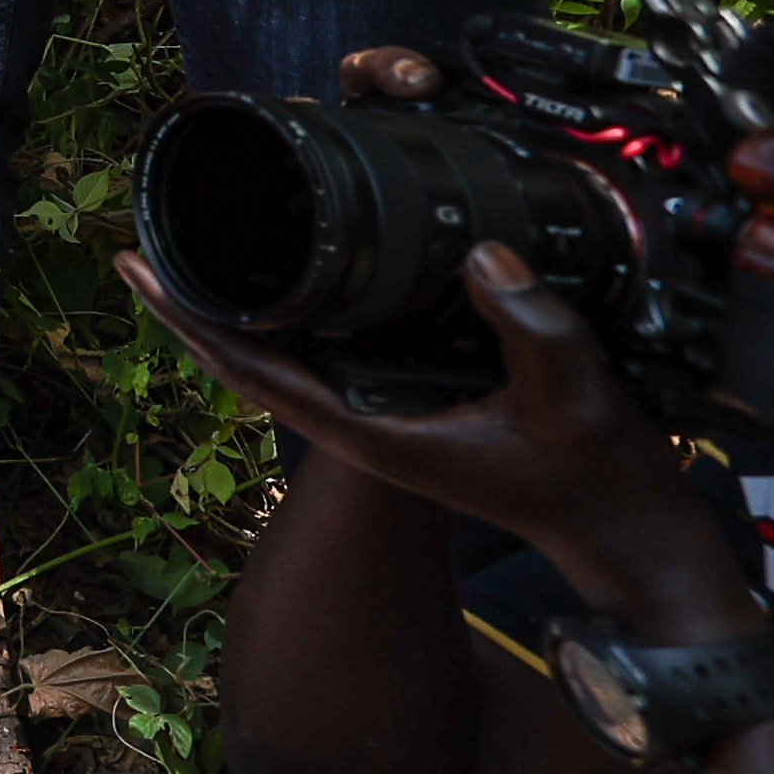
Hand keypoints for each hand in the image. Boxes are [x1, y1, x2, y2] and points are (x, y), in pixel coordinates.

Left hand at [118, 238, 757, 635]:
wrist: (634, 538)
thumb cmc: (602, 481)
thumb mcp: (576, 398)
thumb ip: (535, 329)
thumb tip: (484, 254)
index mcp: (371, 434)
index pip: (254, 372)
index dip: (192, 320)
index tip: (139, 268)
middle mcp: (362, 426)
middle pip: (253, 358)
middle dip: (195, 303)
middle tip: (141, 235)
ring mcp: (384, 418)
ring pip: (287, 355)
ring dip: (241, 305)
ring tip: (192, 242)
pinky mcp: (412, 405)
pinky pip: (333, 352)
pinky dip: (299, 313)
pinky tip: (290, 275)